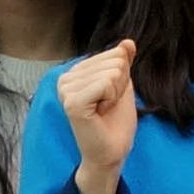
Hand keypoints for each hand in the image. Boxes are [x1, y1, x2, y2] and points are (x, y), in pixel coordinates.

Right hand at [57, 40, 140, 193]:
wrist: (112, 152)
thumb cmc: (115, 121)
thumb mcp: (123, 85)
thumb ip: (123, 62)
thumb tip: (127, 42)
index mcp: (75, 72)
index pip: (115, 54)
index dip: (122, 78)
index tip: (110, 97)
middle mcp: (65, 78)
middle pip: (115, 61)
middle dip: (120, 85)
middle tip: (107, 106)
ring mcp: (66, 90)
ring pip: (112, 72)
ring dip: (116, 94)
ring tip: (102, 110)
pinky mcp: (72, 102)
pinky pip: (106, 83)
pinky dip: (111, 98)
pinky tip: (100, 112)